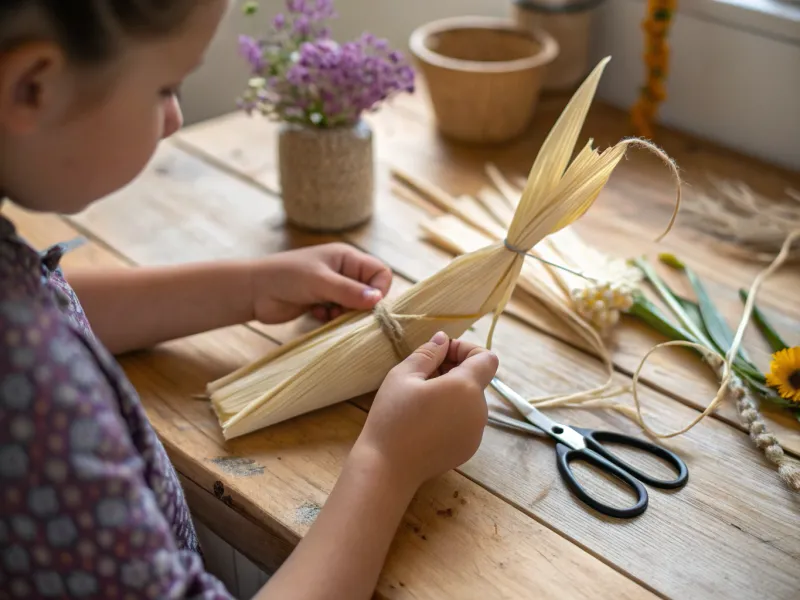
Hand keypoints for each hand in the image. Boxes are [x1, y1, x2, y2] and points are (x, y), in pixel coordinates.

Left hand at [251, 243, 392, 323]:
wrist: (254, 291)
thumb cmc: (286, 277)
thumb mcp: (320, 282)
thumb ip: (349, 291)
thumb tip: (377, 300)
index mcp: (347, 257)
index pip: (380, 273)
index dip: (379, 290)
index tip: (367, 304)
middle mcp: (343, 271)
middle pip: (370, 292)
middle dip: (360, 305)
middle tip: (341, 310)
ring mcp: (333, 287)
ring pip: (356, 306)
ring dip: (345, 314)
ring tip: (327, 312)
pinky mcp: (323, 302)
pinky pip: (340, 314)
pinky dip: (333, 318)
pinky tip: (317, 315)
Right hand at [355, 332, 498, 487]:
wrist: (388, 468)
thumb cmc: (393, 417)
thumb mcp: (403, 375)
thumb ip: (428, 353)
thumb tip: (443, 339)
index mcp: (466, 388)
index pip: (487, 358)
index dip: (466, 349)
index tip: (440, 354)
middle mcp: (479, 411)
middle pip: (476, 379)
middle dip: (454, 370)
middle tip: (422, 374)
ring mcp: (476, 433)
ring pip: (470, 401)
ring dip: (451, 392)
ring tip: (420, 399)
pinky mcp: (468, 449)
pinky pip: (465, 421)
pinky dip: (451, 414)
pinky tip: (425, 421)